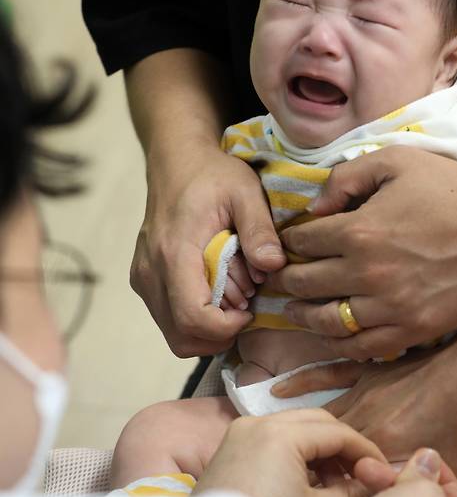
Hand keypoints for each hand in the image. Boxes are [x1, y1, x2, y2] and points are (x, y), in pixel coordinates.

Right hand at [130, 143, 286, 356]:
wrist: (176, 160)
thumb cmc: (212, 174)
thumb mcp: (245, 191)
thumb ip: (259, 229)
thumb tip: (274, 266)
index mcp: (174, 253)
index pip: (192, 317)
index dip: (227, 328)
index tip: (251, 310)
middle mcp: (150, 272)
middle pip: (181, 336)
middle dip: (220, 334)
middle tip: (246, 308)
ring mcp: (143, 278)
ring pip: (174, 333)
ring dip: (209, 329)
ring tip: (234, 298)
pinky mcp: (144, 280)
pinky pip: (169, 318)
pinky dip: (196, 318)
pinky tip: (219, 292)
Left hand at [193, 410, 389, 496]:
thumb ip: (353, 493)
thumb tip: (379, 482)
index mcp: (281, 433)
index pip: (338, 432)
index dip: (366, 451)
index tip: (384, 472)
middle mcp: (258, 422)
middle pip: (316, 422)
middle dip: (343, 447)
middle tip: (362, 476)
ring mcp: (239, 433)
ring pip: (294, 428)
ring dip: (319, 451)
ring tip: (336, 486)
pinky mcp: (229, 448)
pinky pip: (272, 439)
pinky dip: (295, 454)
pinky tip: (307, 483)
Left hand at [269, 147, 456, 359]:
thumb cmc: (451, 189)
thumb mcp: (396, 162)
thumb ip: (347, 177)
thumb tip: (313, 207)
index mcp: (359, 229)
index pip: (301, 242)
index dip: (288, 242)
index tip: (287, 244)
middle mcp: (367, 272)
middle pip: (304, 284)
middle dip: (285, 280)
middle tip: (277, 279)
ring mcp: (390, 306)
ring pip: (326, 321)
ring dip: (302, 315)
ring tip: (293, 310)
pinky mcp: (412, 330)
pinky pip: (361, 346)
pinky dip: (338, 343)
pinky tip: (330, 335)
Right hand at [272, 335, 456, 492]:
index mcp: (385, 451)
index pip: (351, 482)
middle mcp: (365, 423)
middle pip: (329, 453)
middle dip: (314, 472)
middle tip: (297, 488)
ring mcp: (362, 394)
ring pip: (322, 419)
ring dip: (302, 436)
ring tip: (279, 455)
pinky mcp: (365, 373)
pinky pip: (326, 375)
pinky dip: (301, 382)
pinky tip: (275, 390)